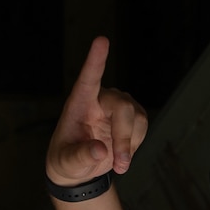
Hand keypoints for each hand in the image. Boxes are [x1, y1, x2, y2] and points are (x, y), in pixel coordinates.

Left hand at [46, 37, 148, 185]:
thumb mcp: (67, 164)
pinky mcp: (133, 114)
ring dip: (129, 145)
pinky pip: (143, 127)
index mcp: (78, 103)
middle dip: (123, 138)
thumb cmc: (66, 160)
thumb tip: (100, 151)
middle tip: (120, 165)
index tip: (101, 40)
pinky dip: (134, 145)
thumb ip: (80, 156)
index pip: (88, 79)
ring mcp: (119, 105)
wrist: (79, 169)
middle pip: (123, 108)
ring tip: (117, 164)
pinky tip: (121, 152)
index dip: (95, 60)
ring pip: (137, 119)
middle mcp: (100, 99)